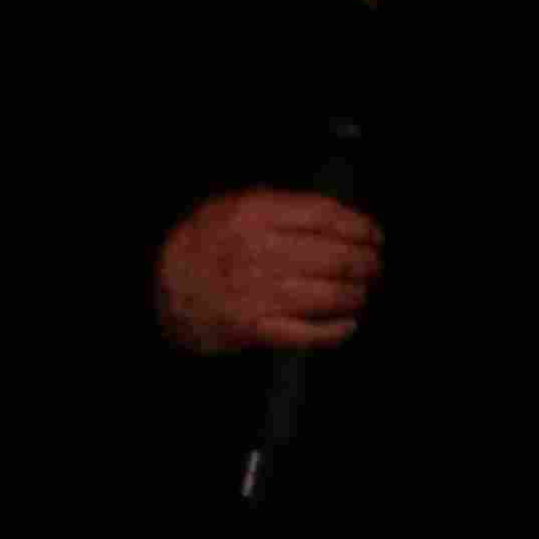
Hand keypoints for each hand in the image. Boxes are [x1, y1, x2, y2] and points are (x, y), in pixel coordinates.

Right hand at [157, 190, 384, 356]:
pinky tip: (349, 323)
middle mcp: (260, 253)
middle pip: (335, 257)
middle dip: (367, 262)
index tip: (374, 233)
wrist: (162, 287)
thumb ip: (279, 204)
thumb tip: (335, 217)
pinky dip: (335, 330)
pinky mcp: (256, 329)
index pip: (325, 217)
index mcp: (255, 215)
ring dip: (357, 293)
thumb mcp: (231, 204)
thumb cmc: (203, 242)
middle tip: (376, 264)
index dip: (359, 226)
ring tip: (364, 290)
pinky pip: (308, 333)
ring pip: (329, 295)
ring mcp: (259, 294)